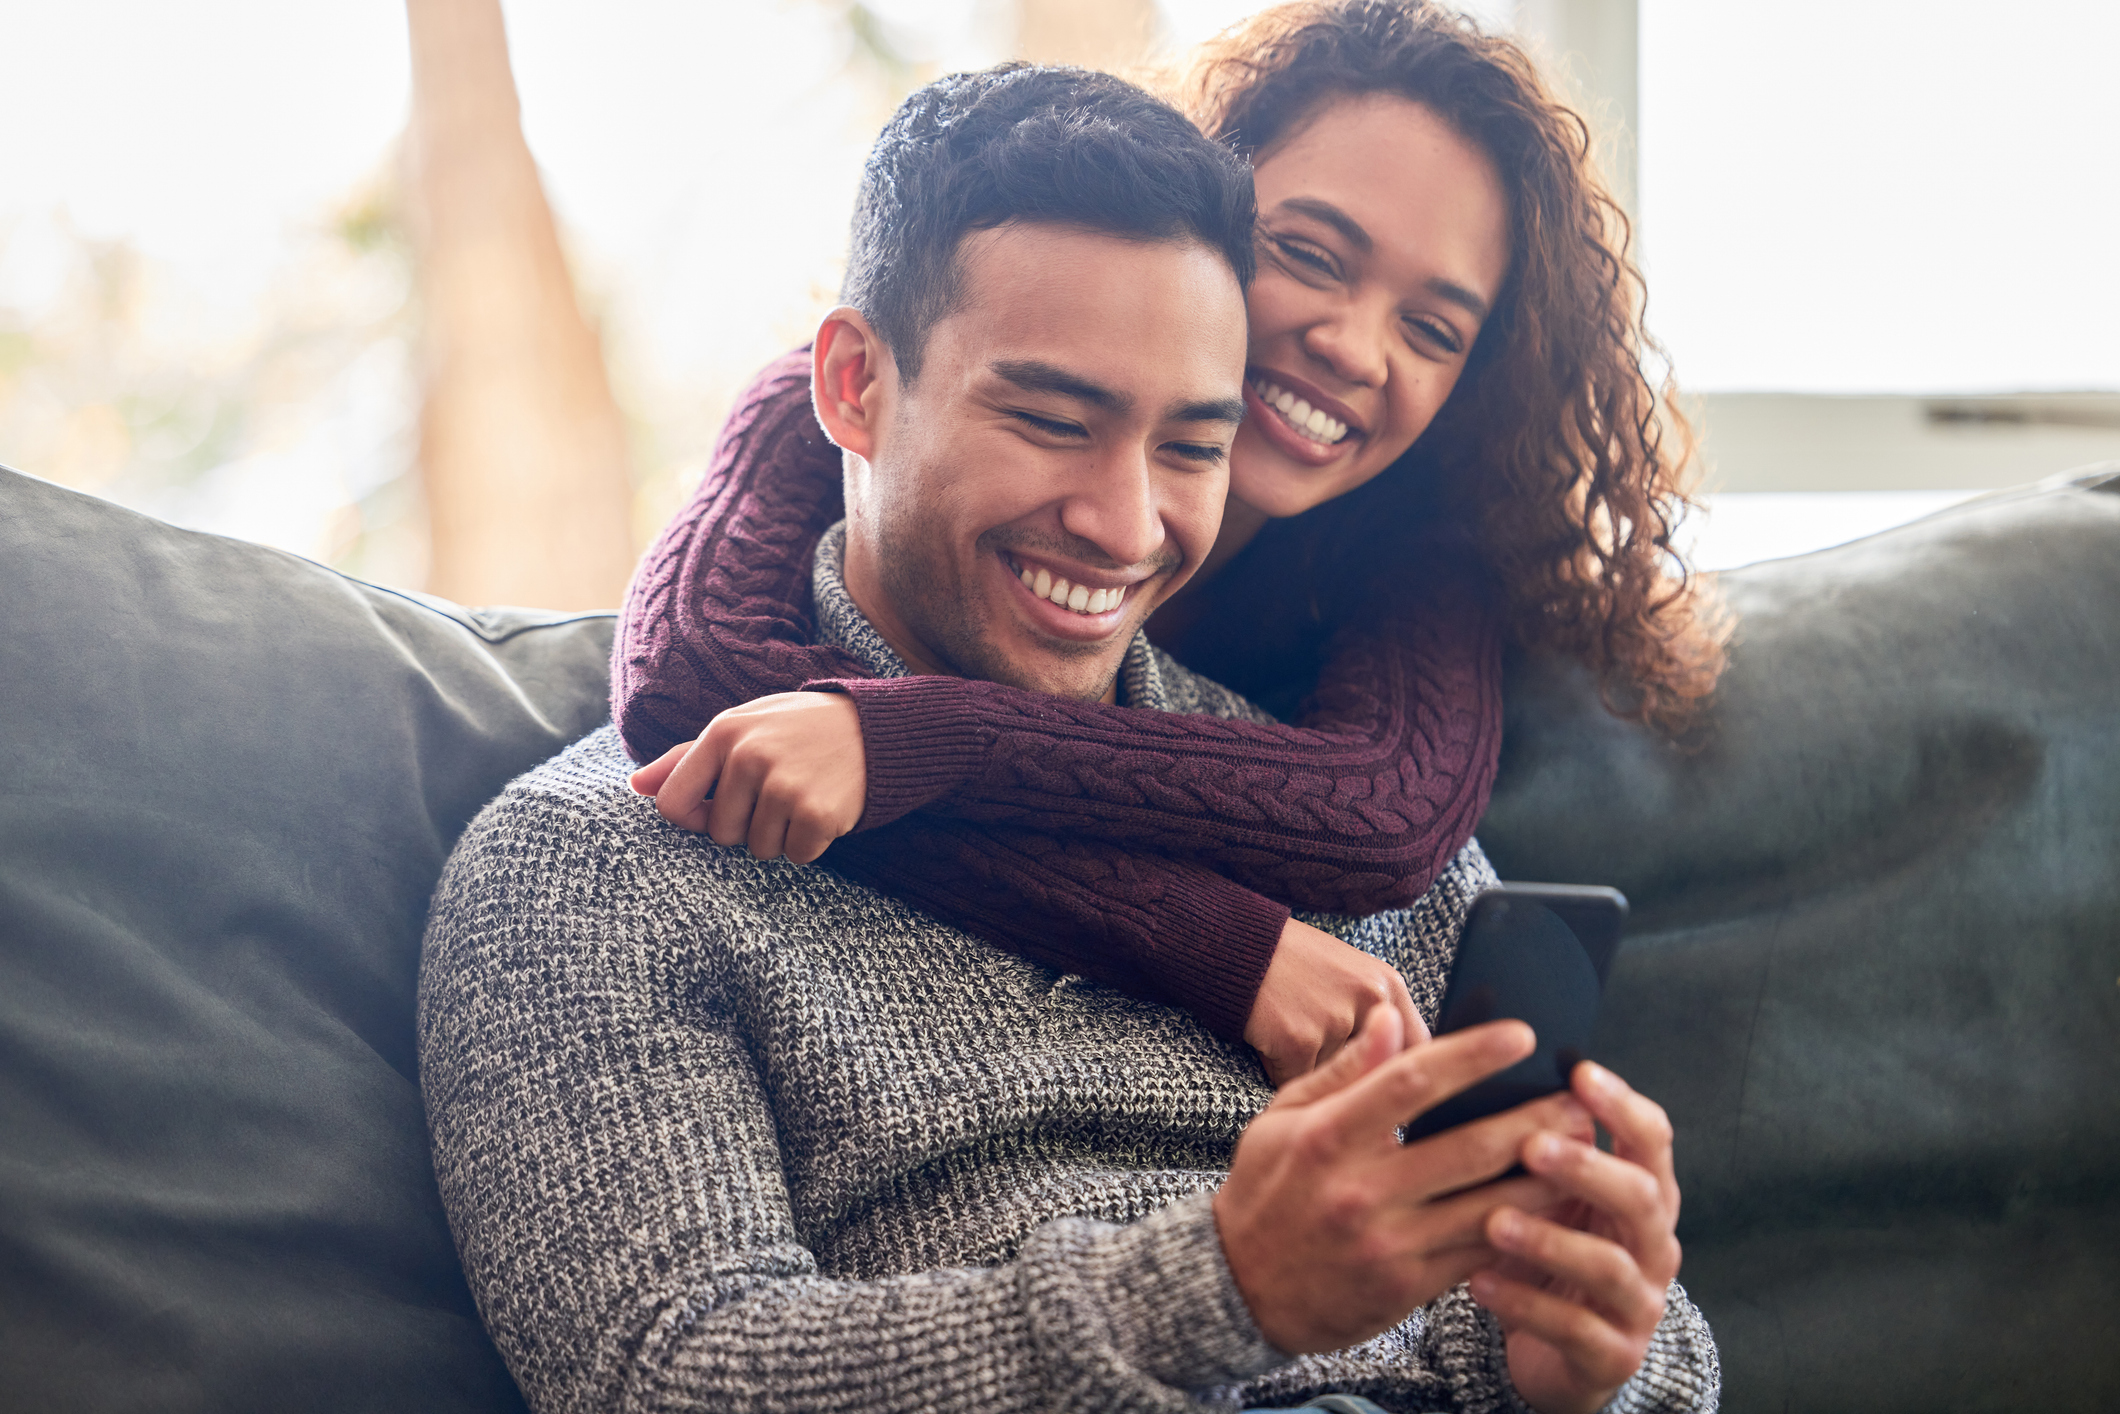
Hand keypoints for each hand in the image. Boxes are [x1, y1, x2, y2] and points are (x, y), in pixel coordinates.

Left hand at [628, 691, 866, 862]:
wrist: (875, 728)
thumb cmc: (797, 729)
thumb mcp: (743, 726)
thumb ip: (687, 758)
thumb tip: (634, 786)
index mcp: (723, 732)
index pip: (673, 804)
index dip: (694, 818)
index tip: (718, 809)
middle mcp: (749, 757)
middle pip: (721, 834)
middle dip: (747, 826)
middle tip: (778, 794)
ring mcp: (783, 785)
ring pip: (759, 849)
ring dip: (781, 835)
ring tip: (803, 797)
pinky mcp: (816, 812)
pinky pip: (796, 855)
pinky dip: (810, 843)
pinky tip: (823, 810)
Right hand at [1215, 1010, 1594, 1354]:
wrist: (1240, 1289)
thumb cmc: (1265, 1191)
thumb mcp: (1281, 1119)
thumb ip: (1343, 1071)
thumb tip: (1391, 1018)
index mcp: (1327, 1137)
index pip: (1411, 1083)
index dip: (1472, 1056)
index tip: (1520, 1034)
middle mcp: (1360, 1191)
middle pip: (1469, 1148)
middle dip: (1536, 1120)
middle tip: (1581, 1097)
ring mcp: (1388, 1243)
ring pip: (1489, 1207)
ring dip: (1547, 1177)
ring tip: (1589, 1149)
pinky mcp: (1408, 1286)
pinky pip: (1480, 1252)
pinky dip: (1524, 1228)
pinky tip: (1556, 1205)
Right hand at [1244, 917, 1428, 1085]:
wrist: (1239, 945)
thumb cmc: (1293, 961)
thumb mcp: (1349, 973)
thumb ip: (1376, 1011)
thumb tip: (1396, 1064)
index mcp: (1388, 984)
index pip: (1416, 1045)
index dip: (1397, 1068)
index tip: (1380, 1080)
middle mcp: (1370, 1001)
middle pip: (1374, 1067)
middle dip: (1351, 1074)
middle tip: (1327, 1061)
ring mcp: (1335, 1021)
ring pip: (1334, 1077)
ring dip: (1313, 1071)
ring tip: (1292, 1032)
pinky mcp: (1299, 1041)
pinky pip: (1298, 1081)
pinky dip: (1281, 1070)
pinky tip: (1272, 1040)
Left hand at [1470, 1062, 1684, 1413]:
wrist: (1558, 1352)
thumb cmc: (1545, 1249)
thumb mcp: (1544, 1195)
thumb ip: (1527, 1137)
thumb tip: (1475, 1059)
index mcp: (1642, 1193)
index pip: (1652, 1139)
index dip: (1622, 1105)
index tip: (1579, 1070)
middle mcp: (1653, 1244)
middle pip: (1640, 1196)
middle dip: (1588, 1167)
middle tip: (1532, 1145)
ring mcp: (1638, 1303)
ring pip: (1609, 1266)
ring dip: (1550, 1239)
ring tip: (1494, 1220)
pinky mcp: (1613, 1355)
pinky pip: (1575, 1329)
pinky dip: (1526, 1304)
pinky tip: (1479, 1282)